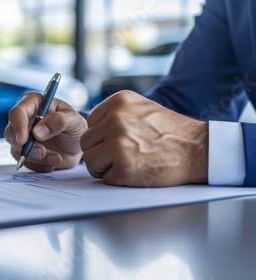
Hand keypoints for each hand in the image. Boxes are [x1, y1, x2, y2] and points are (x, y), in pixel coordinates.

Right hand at [4, 92, 86, 171]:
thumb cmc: (75, 126)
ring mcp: (23, 136)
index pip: (17, 113)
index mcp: (34, 104)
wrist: (77, 146)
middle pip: (10, 132)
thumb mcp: (73, 120)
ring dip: (36, 157)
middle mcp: (24, 119)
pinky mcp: (24, 151)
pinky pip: (24, 161)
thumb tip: (37, 132)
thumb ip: (58, 121)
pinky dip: (39, 164)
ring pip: (16, 149)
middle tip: (42, 152)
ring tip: (56, 157)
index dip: (18, 126)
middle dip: (25, 146)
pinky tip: (52, 161)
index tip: (23, 140)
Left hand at [81, 91, 207, 186]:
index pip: (90, 122)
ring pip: (90, 160)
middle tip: (121, 155)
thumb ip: (114, 113)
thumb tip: (90, 128)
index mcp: (119, 102)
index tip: (119, 139)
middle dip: (100, 151)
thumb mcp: (141, 108)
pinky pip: (105, 178)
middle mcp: (116, 119)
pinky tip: (136, 171)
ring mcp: (119, 144)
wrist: (197, 149)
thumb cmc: (170, 131)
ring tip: (128, 162)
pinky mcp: (124, 168)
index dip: (102, 135)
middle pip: (86, 142)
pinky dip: (117, 179)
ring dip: (105, 166)